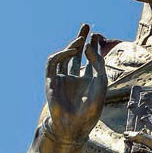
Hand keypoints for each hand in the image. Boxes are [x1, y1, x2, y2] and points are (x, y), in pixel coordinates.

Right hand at [44, 24, 107, 145]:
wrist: (75, 126)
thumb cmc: (90, 109)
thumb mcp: (100, 83)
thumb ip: (97, 63)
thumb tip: (88, 45)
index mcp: (87, 82)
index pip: (89, 60)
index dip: (92, 47)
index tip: (96, 36)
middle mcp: (74, 80)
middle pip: (77, 55)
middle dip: (81, 40)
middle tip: (87, 26)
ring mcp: (62, 80)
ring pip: (65, 57)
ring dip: (72, 46)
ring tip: (81, 39)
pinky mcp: (51, 81)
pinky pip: (53, 63)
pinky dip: (61, 54)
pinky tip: (71, 51)